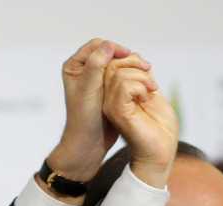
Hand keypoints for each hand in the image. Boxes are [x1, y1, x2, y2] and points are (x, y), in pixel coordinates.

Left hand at [44, 39, 135, 186]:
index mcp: (74, 66)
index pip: (98, 46)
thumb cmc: (85, 119)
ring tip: (147, 73)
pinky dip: (134, 77)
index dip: (114, 48)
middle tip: (145, 66)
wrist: (88, 143)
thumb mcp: (89, 90)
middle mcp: (84, 70)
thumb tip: (107, 45)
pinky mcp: (107, 89)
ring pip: (119, 64)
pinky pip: (123, 75)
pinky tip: (145, 83)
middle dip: (127, 58)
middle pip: (110, 53)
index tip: (128, 56)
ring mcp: (96, 80)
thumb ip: (96, 65)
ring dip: (133, 67)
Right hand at [102, 57, 178, 188]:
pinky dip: (140, 86)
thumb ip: (140, 77)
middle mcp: (108, 100)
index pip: (113, 63)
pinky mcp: (117, 112)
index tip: (149, 72)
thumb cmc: (159, 126)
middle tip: (151, 84)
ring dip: (142, 78)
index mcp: (114, 95)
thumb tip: (135, 58)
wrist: (162, 149)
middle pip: (113, 65)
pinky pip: (124, 86)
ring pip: (118, 74)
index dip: (132, 59)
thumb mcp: (150, 92)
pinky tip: (146, 97)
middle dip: (137, 65)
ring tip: (150, 92)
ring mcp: (110, 106)